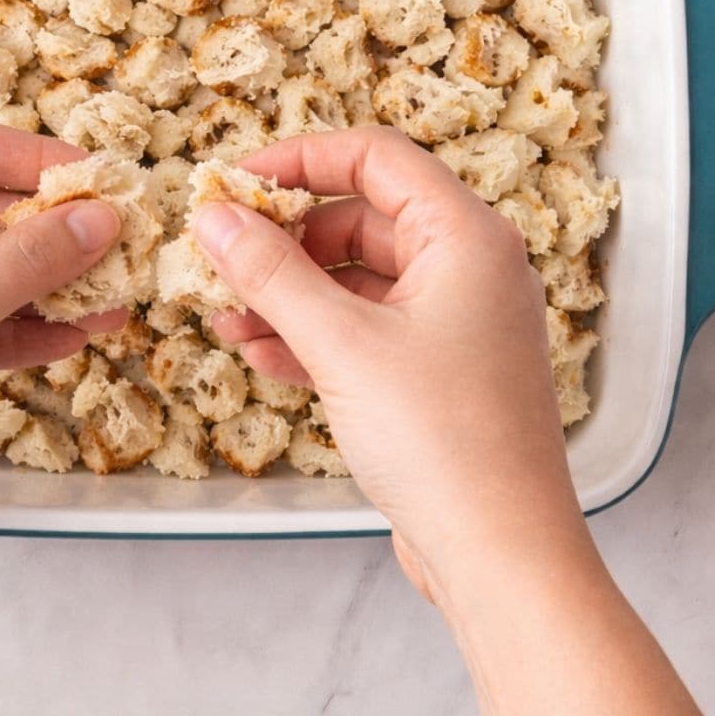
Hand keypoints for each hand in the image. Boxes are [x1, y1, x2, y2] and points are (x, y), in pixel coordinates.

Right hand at [191, 127, 589, 601]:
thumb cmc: (441, 439)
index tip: (234, 181)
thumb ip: (270, 272)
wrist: (501, 557)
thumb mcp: (341, 343)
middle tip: (220, 258)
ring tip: (225, 318)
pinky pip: (363, 332)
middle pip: (359, 220)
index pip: (375, 158)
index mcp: (465, 237)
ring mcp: (452, 325)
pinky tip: (260, 357)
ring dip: (288, 295)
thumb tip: (214, 215)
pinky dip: (311, 337)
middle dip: (284, 240)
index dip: (298, 159)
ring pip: (354, 282)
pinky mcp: (434, 374)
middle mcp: (466, 270)